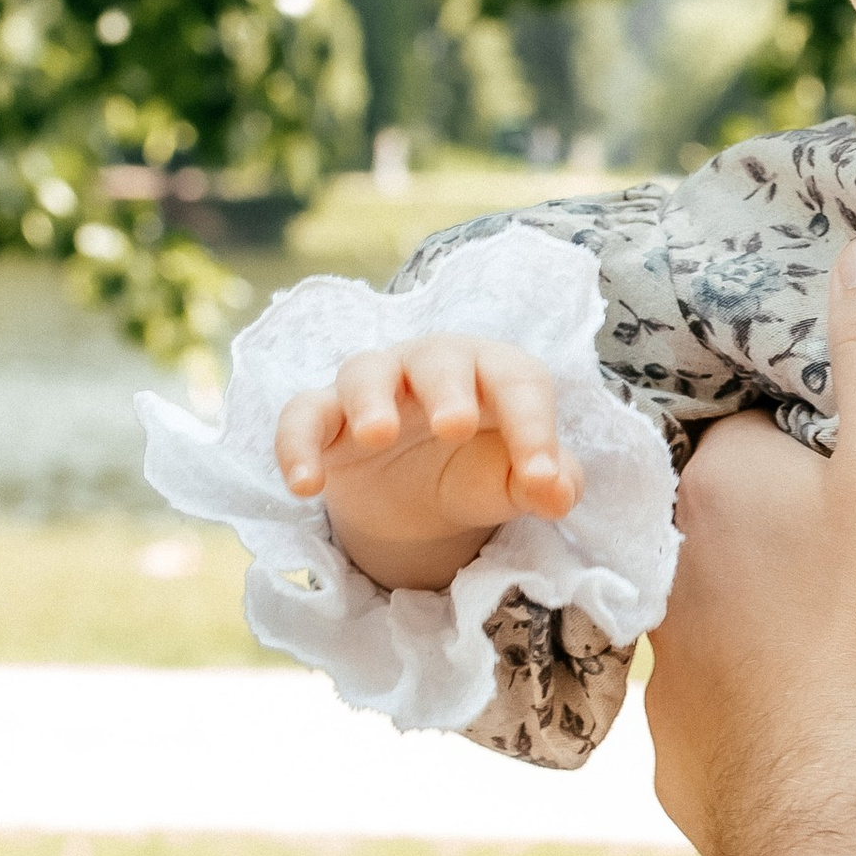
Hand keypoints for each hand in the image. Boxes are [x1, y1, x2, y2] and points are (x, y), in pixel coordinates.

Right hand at [274, 332, 580, 593]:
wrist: (416, 494)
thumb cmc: (478, 468)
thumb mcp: (517, 482)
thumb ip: (547, 482)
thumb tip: (558, 493)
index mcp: (494, 372)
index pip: (519, 384)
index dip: (533, 429)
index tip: (539, 481)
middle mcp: (434, 365)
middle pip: (439, 361)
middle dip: (447, 390)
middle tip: (454, 426)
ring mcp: (375, 386)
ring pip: (365, 372)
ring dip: (369, 401)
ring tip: (376, 436)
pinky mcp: (325, 418)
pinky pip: (303, 418)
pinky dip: (297, 445)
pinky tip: (305, 485)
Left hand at [644, 233, 855, 855]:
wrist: (850, 815)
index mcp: (711, 487)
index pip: (752, 435)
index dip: (812, 445)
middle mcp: (665, 573)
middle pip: (737, 532)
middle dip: (790, 539)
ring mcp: (667, 677)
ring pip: (729, 627)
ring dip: (777, 631)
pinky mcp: (685, 760)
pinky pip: (734, 717)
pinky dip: (775, 716)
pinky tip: (829, 728)